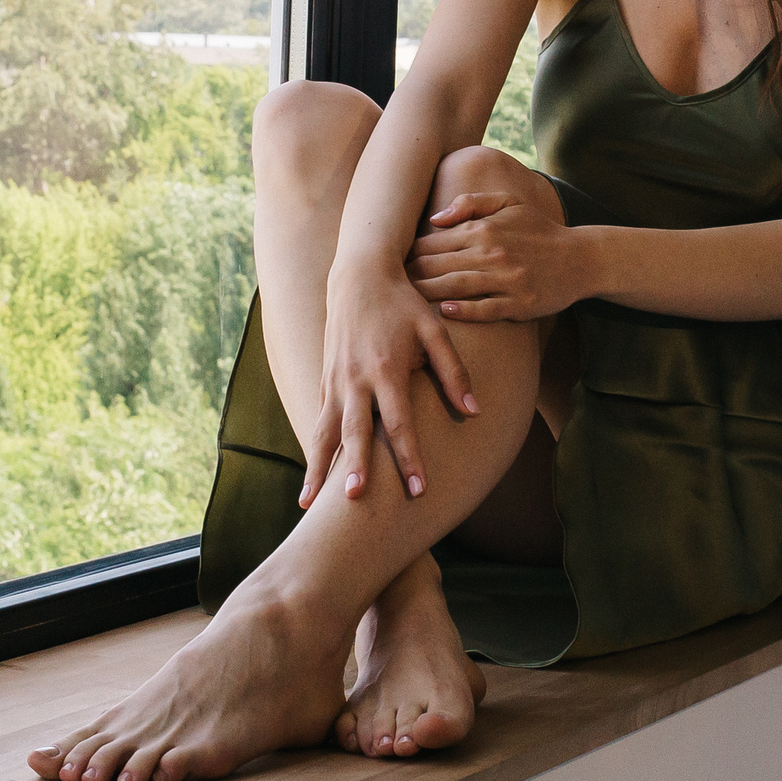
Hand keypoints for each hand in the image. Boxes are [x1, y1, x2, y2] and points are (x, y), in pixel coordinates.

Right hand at [307, 270, 478, 507]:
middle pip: (355, 431)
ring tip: (307, 503)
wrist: (359, 277)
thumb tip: (474, 412)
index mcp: (386, 369)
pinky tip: (311, 478)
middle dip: (354, 467)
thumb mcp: (435, 330)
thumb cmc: (403, 305)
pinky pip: (319, 421)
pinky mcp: (325, 380)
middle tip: (353, 500)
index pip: (400, 423)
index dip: (410, 458)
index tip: (419, 490)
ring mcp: (335, 381)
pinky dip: (314, 449)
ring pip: (324, 432)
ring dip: (316, 468)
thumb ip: (454, 372)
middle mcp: (355, 379)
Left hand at [405, 189, 581, 324]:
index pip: (434, 242)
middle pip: (438, 265)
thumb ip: (470, 204)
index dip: (408, 253)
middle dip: (410, 276)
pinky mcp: (520, 303)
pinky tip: (444, 312)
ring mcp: (507, 279)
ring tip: (406, 303)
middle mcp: (493, 251)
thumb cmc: (539, 230)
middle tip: (388, 288)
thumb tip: (434, 219)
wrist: (580, 258)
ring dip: (428, 293)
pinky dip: (464, 310)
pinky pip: (486, 308)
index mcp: (485, 228)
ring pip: (457, 286)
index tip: (391, 264)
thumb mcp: (509, 204)